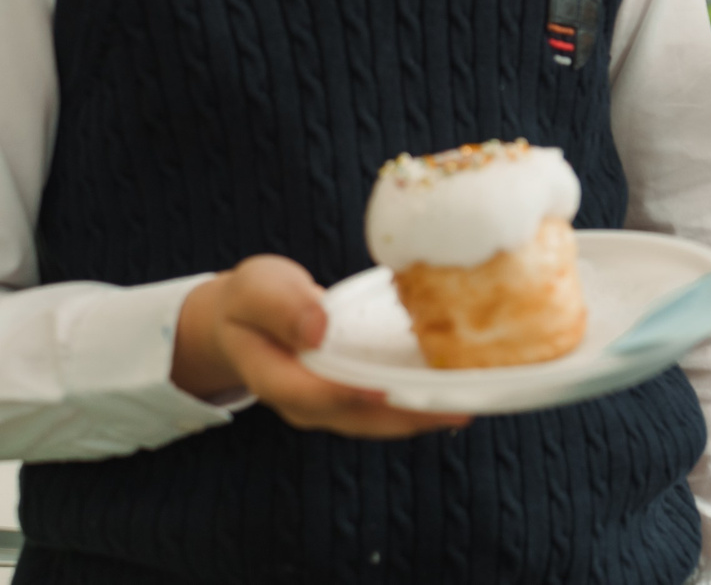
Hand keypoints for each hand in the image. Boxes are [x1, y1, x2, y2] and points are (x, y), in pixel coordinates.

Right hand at [171, 255, 469, 437]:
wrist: (244, 321)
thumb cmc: (251, 301)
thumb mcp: (256, 289)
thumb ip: (281, 307)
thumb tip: (317, 329)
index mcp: (274, 377)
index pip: (315, 394)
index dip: (354, 393)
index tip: (392, 387)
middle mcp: (305, 402)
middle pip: (359, 418)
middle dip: (407, 416)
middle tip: (457, 408)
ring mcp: (328, 405)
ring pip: (377, 421)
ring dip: (421, 415)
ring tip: (467, 405)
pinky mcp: (349, 395)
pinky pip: (385, 406)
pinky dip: (417, 400)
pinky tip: (452, 390)